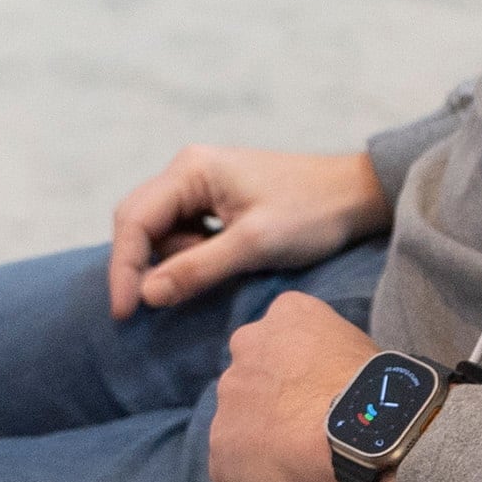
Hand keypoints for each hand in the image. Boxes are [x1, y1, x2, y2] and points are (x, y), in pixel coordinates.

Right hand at [108, 141, 393, 320]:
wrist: (357, 196)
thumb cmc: (312, 213)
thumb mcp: (254, 244)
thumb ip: (197, 268)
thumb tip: (147, 295)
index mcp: (191, 169)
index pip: (135, 220)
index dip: (124, 269)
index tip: (125, 313)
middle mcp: (188, 170)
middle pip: (138, 222)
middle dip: (139, 266)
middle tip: (142, 311)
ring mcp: (200, 183)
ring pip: (159, 230)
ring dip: (171, 261)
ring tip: (212, 274)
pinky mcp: (215, 200)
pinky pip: (181, 231)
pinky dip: (186, 256)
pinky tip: (212, 268)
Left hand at [204, 293, 371, 481]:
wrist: (364, 422)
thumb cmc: (378, 391)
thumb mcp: (358, 355)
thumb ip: (330, 369)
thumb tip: (334, 406)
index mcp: (286, 314)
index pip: (284, 350)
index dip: (302, 390)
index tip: (326, 418)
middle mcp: (248, 344)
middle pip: (257, 391)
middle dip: (282, 424)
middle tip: (317, 451)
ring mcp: (229, 394)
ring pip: (243, 436)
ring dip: (272, 463)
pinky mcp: (221, 442)